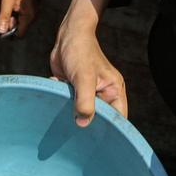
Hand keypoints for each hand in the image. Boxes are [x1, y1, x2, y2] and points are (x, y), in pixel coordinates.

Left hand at [0, 0, 37, 36]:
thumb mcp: (7, 1)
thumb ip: (4, 17)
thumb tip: (1, 31)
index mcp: (27, 17)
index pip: (19, 34)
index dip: (10, 32)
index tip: (4, 24)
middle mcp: (32, 17)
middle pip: (20, 28)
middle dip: (11, 23)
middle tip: (5, 11)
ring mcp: (33, 12)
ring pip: (21, 20)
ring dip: (13, 16)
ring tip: (9, 6)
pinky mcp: (32, 7)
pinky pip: (23, 14)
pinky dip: (17, 12)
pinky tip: (13, 3)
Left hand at [50, 0, 125, 125]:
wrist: (67, 35)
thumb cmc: (80, 51)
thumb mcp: (83, 77)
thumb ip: (85, 101)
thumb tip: (84, 123)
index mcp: (114, 90)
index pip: (117, 118)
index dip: (110, 129)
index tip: (96, 140)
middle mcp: (104, 93)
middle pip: (99, 117)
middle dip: (86, 122)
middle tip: (74, 130)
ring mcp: (89, 92)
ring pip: (82, 111)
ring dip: (71, 112)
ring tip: (63, 110)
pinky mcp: (75, 89)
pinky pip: (70, 104)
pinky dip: (62, 102)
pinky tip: (58, 92)